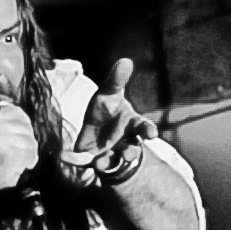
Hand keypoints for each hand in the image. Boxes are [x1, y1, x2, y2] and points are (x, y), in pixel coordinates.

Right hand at [0, 101, 39, 198]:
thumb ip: (1, 123)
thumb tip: (20, 113)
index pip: (12, 110)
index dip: (23, 121)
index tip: (25, 132)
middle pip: (23, 124)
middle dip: (28, 138)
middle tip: (26, 150)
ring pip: (28, 138)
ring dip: (30, 150)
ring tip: (25, 160)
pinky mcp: (6, 150)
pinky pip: (29, 150)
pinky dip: (31, 159)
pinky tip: (26, 165)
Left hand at [74, 58, 157, 174]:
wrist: (93, 133)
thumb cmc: (106, 111)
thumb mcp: (108, 94)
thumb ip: (116, 81)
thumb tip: (126, 60)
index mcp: (131, 125)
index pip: (143, 127)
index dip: (148, 130)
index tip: (151, 133)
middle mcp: (125, 142)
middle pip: (132, 150)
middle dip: (130, 152)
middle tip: (127, 153)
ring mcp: (112, 156)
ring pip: (114, 163)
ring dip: (106, 162)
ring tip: (100, 162)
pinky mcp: (97, 164)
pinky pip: (93, 168)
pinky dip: (86, 166)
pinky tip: (79, 163)